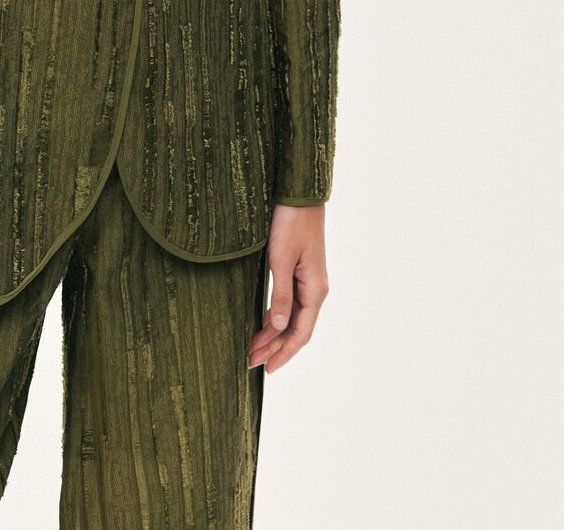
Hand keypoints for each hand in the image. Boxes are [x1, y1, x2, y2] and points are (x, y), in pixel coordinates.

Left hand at [248, 204, 328, 374]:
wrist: (299, 194)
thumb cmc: (290, 222)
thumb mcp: (281, 259)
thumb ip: (281, 294)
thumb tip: (278, 328)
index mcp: (315, 290)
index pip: (301, 333)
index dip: (284, 353)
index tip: (266, 369)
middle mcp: (314, 289)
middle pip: (295, 328)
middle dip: (273, 347)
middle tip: (248, 362)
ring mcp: (308, 280)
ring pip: (290, 317)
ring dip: (272, 333)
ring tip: (251, 348)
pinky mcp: (299, 270)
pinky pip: (289, 302)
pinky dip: (274, 316)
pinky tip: (262, 323)